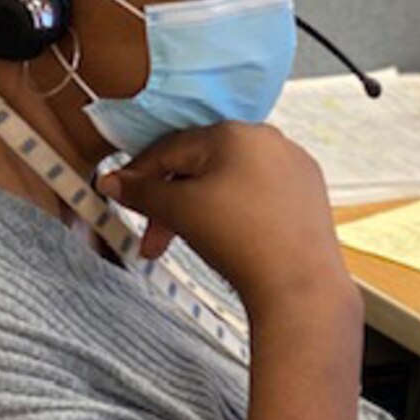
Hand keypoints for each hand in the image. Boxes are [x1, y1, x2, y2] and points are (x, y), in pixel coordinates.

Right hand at [97, 123, 354, 314]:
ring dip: (198, 209)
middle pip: (201, 164)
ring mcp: (293, 164)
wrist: (300, 287)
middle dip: (169, 203)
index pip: (171, 147)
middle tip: (152, 242)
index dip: (138, 174)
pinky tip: (228, 238)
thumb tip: (110, 181)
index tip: (116, 195)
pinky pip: (258, 192)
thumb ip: (142, 193)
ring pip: (229, 179)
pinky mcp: (309, 191)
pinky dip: (234, 210)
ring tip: (187, 243)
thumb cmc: (238, 240)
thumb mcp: (180, 212)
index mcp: (234, 132)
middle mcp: (267, 138)